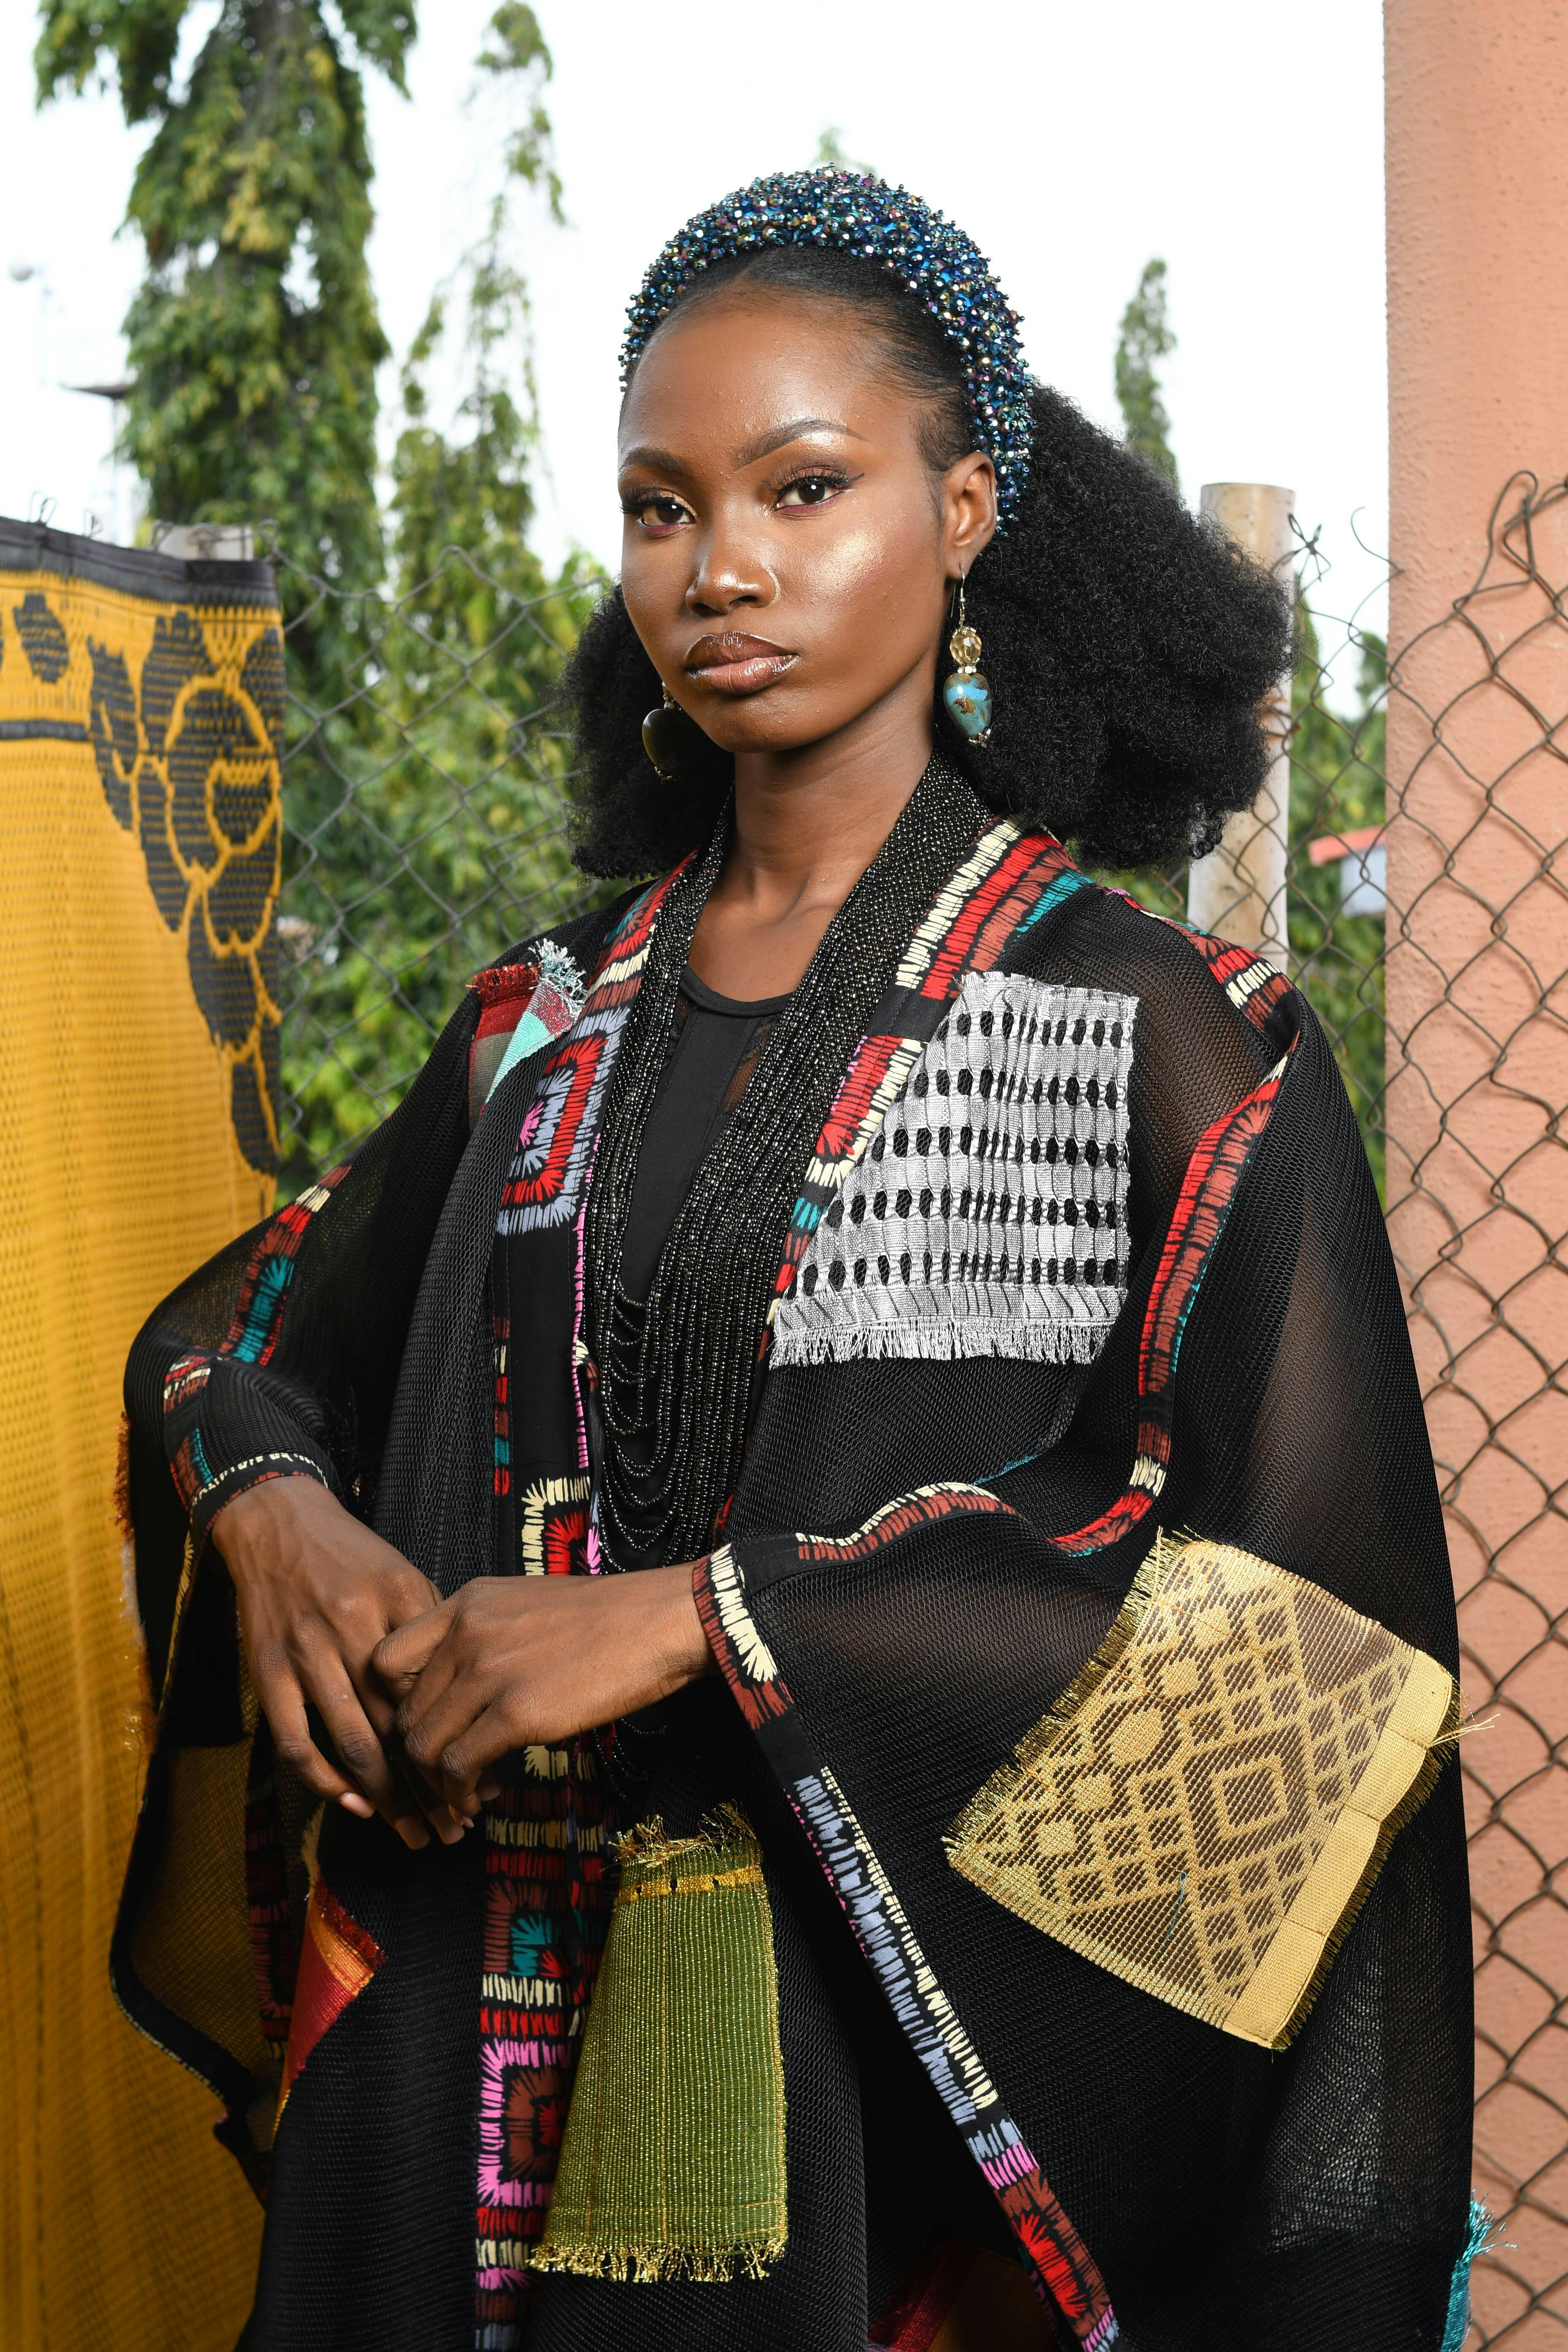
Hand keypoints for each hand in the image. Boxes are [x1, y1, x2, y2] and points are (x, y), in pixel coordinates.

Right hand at [209, 1475, 465, 1848]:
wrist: (277, 1525)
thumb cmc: (352, 1558)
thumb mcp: (403, 1577)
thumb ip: (432, 1634)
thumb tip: (470, 1703)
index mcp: (397, 1598)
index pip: (437, 1689)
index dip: (462, 1742)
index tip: (485, 1783)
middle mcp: (351, 1627)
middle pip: (400, 1727)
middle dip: (432, 1787)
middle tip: (458, 1827)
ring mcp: (305, 1653)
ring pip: (353, 1745)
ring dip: (387, 1801)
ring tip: (417, 1833)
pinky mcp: (266, 1674)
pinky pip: (297, 1744)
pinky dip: (326, 1783)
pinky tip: (356, 1807)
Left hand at [372, 1565, 714, 1817]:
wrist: (657, 1622)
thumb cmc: (605, 1618)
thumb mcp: (525, 1606)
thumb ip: (482, 1637)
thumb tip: (459, 1691)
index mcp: (466, 1603)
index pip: (386, 1660)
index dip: (395, 1705)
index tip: (426, 1728)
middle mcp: (466, 1633)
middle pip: (404, 1712)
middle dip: (418, 1757)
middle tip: (446, 1779)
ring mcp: (489, 1671)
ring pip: (423, 1745)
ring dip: (436, 1783)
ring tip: (464, 1796)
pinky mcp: (517, 1712)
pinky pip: (459, 1765)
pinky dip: (460, 1793)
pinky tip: (480, 1800)